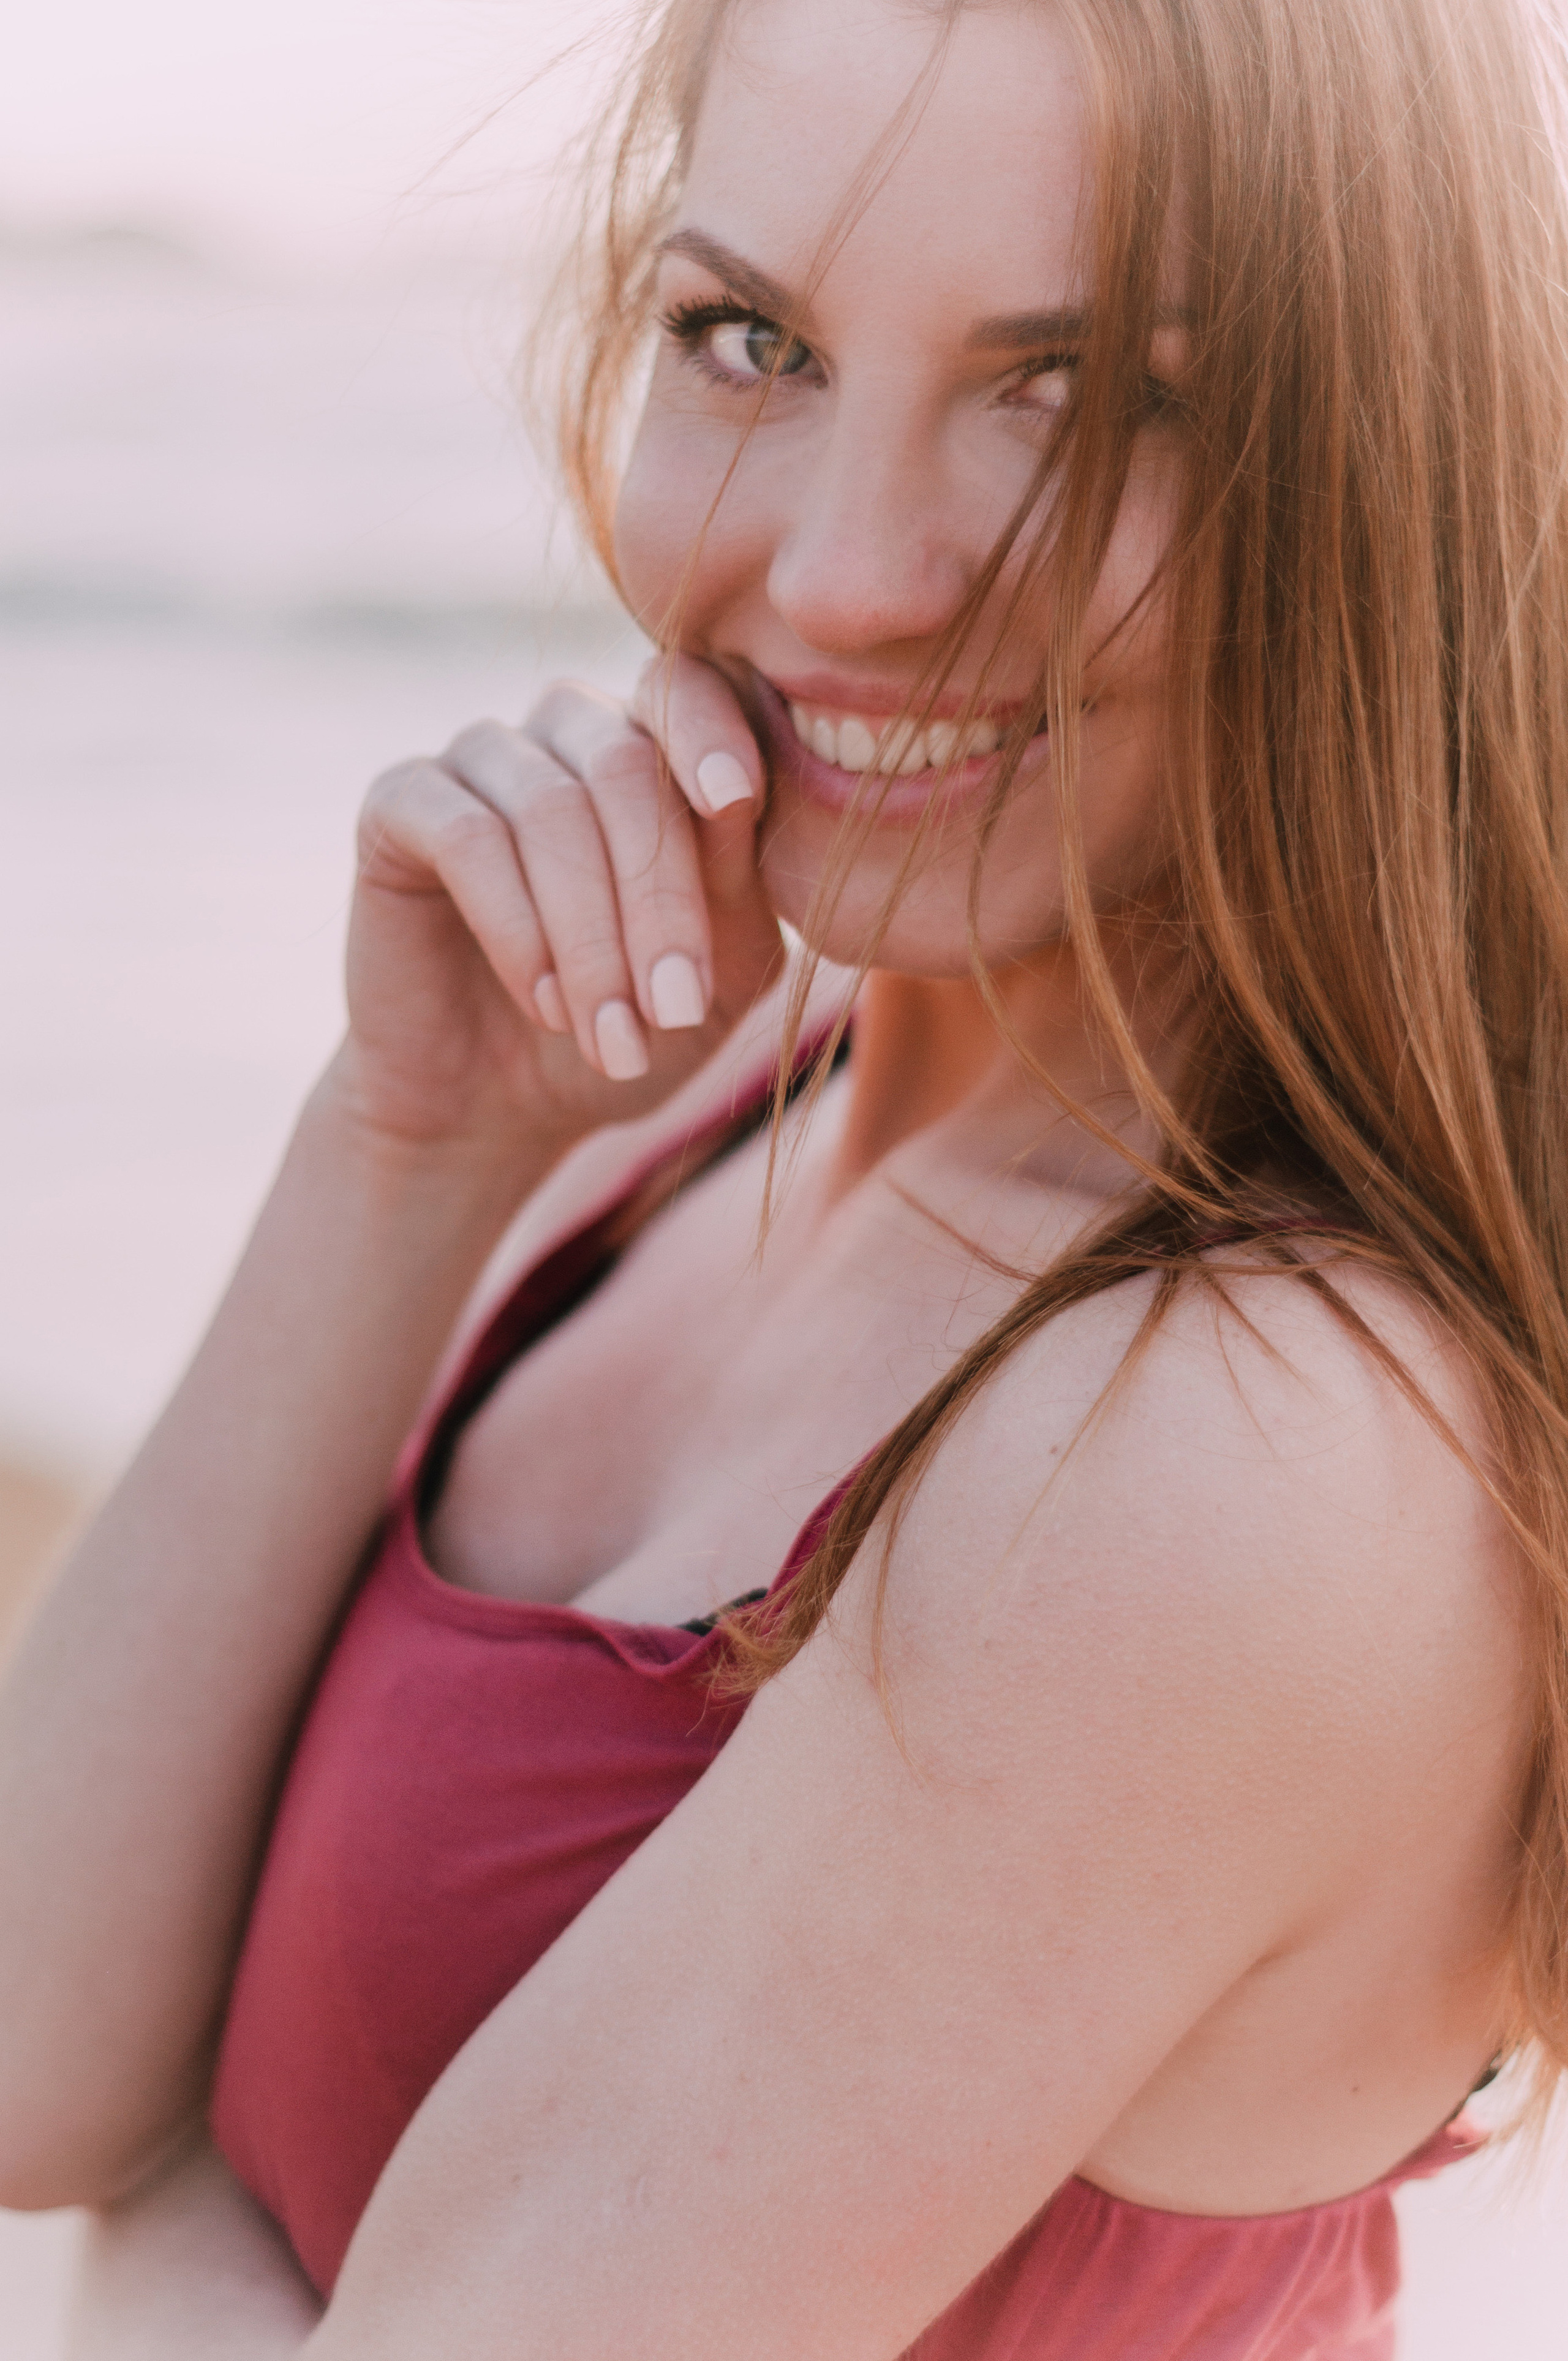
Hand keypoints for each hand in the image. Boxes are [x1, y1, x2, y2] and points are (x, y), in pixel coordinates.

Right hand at [331, 654, 783, 1157]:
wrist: (501, 1105)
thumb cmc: (627, 1030)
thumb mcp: (712, 977)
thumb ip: (738, 889)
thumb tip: (736, 802)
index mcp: (658, 749)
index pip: (688, 692)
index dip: (710, 734)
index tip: (736, 797)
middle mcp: (568, 732)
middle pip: (624, 763)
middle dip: (660, 899)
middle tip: (674, 1012)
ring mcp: (481, 759)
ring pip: (550, 808)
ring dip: (592, 939)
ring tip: (611, 1038)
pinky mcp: (400, 804)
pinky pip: (468, 838)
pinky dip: (517, 929)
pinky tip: (546, 1004)